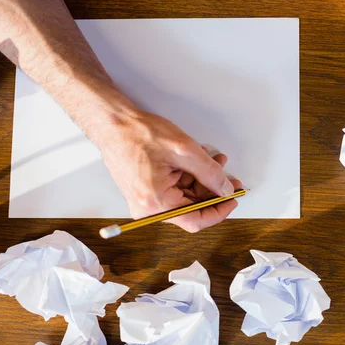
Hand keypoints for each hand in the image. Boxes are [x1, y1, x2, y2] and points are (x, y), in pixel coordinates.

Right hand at [95, 108, 240, 232]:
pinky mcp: (145, 191)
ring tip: (216, 162)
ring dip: (202, 181)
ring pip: (184, 198)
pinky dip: (189, 177)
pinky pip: (173, 190)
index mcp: (156, 203)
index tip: (232, 200)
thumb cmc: (139, 134)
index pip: (195, 221)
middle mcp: (148, 208)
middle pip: (191, 209)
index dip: (219, 211)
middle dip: (212, 191)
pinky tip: (199, 162)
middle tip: (230, 180)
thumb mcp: (184, 150)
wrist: (112, 124)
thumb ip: (209, 173)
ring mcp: (145, 201)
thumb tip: (225, 189)